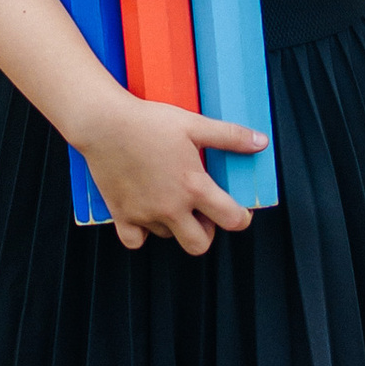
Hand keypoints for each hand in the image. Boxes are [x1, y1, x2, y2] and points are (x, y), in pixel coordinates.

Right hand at [80, 93, 268, 254]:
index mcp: (194, 186)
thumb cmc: (148, 121)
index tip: (238, 212)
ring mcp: (145, 214)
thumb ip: (230, 136)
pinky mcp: (122, 215)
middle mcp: (171, 207)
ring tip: (171, 200)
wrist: (104, 123)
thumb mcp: (194, 124)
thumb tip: (261, 141)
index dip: (241, 218)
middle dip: (207, 231)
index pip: (231, 220)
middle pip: (199, 243)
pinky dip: (142, 233)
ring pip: (169, 237)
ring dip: (175, 225)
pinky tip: (145, 213)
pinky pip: (135, 240)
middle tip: (202, 211)